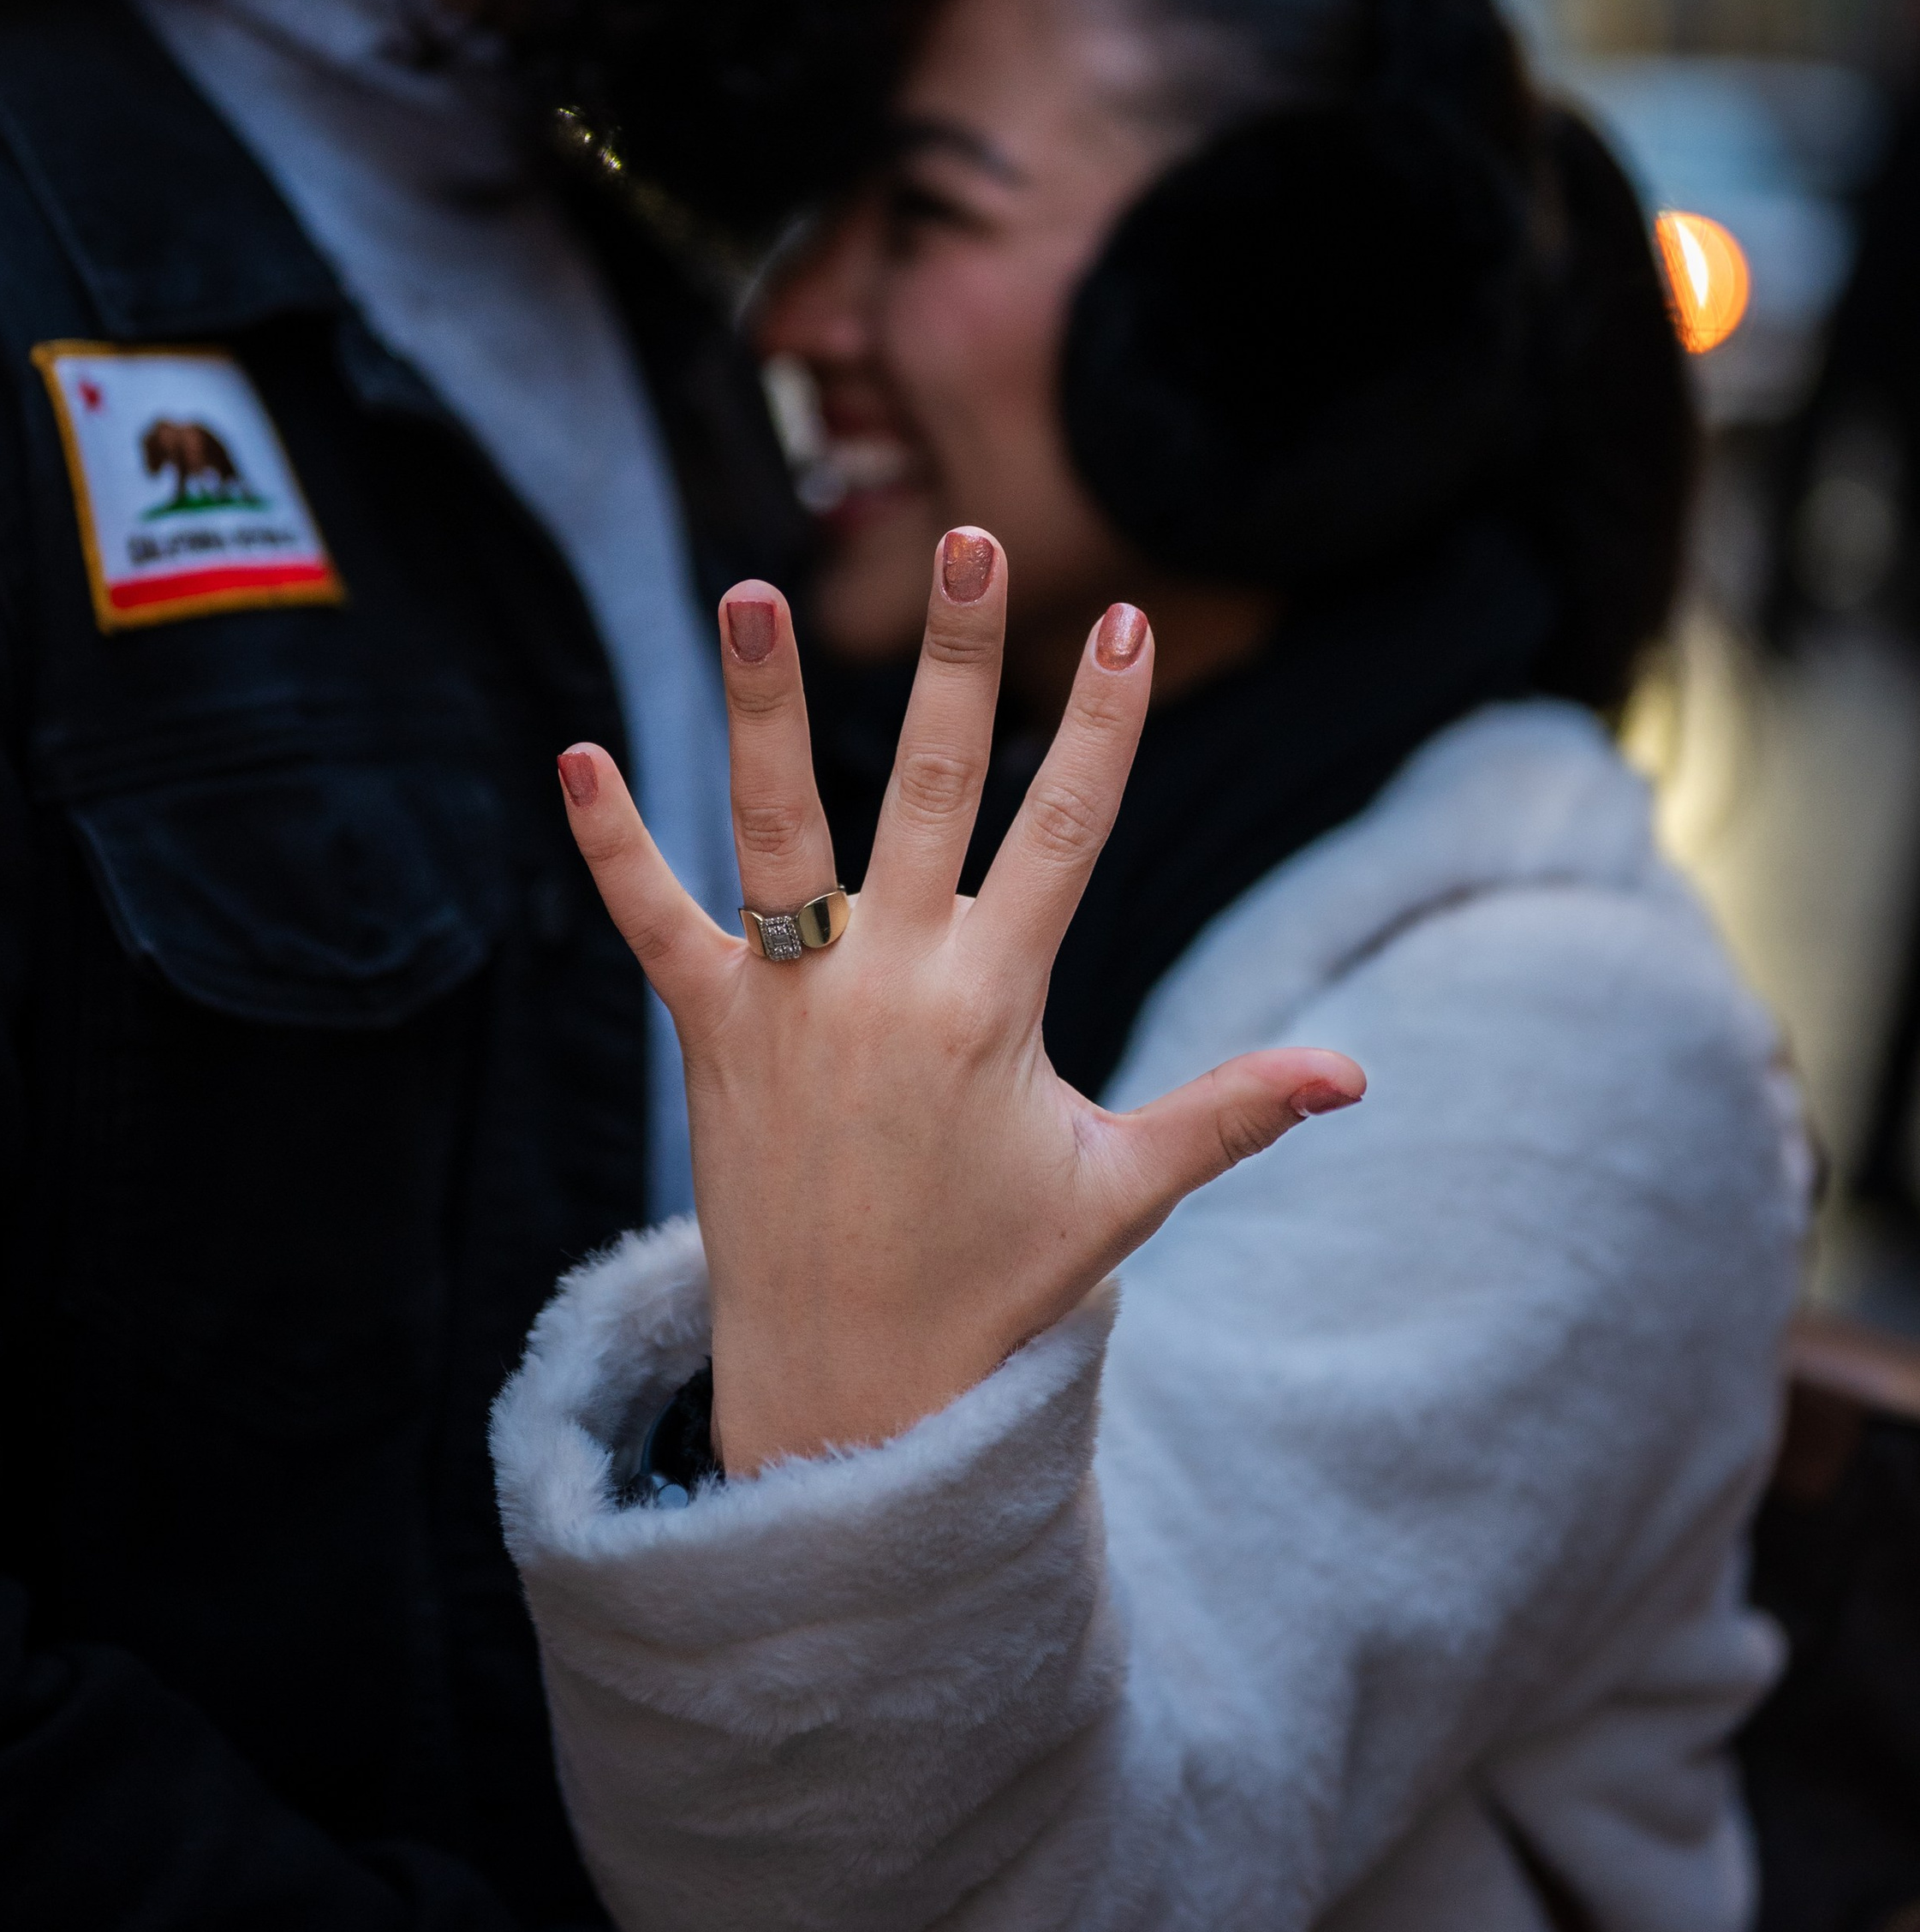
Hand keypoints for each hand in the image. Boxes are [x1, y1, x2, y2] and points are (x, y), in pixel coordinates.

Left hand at [557, 530, 1362, 1475]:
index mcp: (996, 1006)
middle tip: (969, 535)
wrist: (849, 1395)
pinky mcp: (708, 1037)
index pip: (1068, 830)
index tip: (1128, 620)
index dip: (1104, 723)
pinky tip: (573, 755)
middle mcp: (891, 985)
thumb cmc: (992, 1287)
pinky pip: (652, 926)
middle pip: (928, 786)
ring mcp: (790, 1004)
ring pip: (777, 828)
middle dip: (958, 657)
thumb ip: (1230, 1109)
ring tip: (750, 589)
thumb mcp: (1121, 1193)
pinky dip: (612, 847)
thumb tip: (1357, 1071)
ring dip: (762, 705)